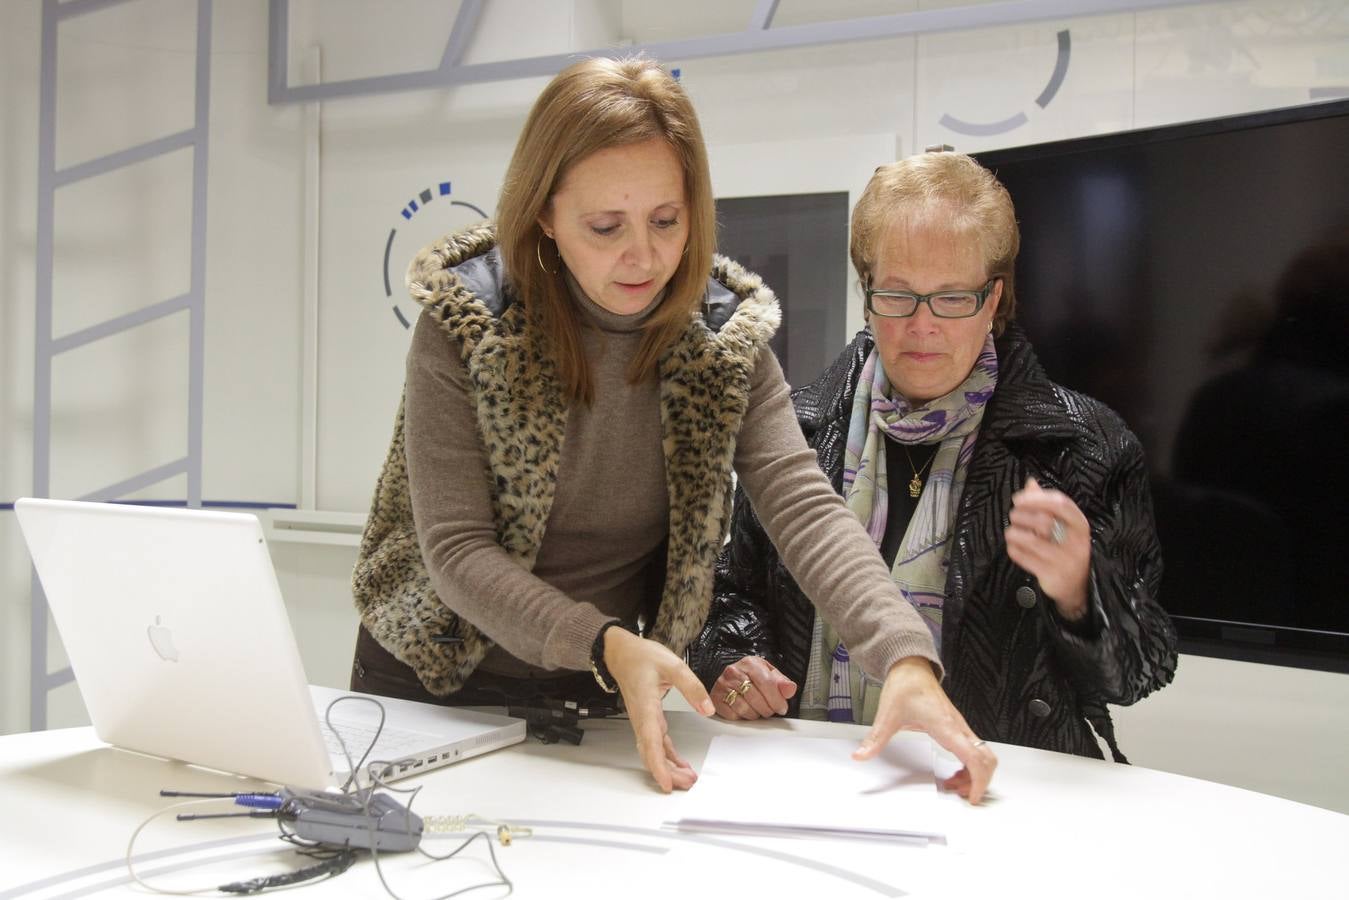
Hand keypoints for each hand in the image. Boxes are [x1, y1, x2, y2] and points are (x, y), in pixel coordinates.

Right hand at [603, 628, 714, 792]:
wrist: (622, 652)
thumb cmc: (641, 657)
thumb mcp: (671, 664)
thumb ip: (691, 686)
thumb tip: (707, 708)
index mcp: (646, 707)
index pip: (650, 742)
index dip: (658, 766)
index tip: (667, 783)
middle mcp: (642, 719)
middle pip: (652, 753)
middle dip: (668, 773)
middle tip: (687, 784)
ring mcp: (644, 721)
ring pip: (653, 751)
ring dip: (669, 767)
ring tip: (687, 779)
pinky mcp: (648, 719)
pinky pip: (657, 743)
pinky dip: (668, 756)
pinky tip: (680, 764)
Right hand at [711, 656, 797, 719]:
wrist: (731, 677)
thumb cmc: (752, 676)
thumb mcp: (769, 674)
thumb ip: (782, 683)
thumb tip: (790, 689)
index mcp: (750, 663)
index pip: (766, 683)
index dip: (777, 699)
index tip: (782, 708)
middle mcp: (733, 672)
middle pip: (756, 698)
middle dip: (767, 709)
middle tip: (770, 710)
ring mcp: (723, 685)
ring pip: (745, 709)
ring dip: (755, 714)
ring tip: (757, 709)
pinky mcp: (716, 699)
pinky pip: (733, 715)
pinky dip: (742, 717)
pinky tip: (745, 710)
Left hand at [853, 657, 996, 803]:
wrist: (911, 668)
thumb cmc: (905, 686)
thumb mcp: (888, 715)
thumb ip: (875, 739)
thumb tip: (861, 756)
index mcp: (946, 727)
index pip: (975, 758)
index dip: (979, 781)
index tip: (972, 798)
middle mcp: (958, 727)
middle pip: (987, 759)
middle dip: (980, 781)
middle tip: (962, 795)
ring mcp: (960, 727)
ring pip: (983, 754)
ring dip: (974, 774)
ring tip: (953, 785)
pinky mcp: (957, 726)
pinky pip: (974, 749)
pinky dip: (970, 764)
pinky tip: (953, 771)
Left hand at [1005, 476, 1090, 619]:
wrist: (1076, 585)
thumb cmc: (1065, 547)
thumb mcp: (1062, 524)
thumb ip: (1046, 503)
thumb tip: (1030, 483)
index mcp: (1080, 525)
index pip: (1060, 504)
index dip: (1036, 498)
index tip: (1018, 498)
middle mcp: (1076, 542)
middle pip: (1042, 520)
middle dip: (1020, 515)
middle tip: (1013, 516)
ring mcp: (1064, 560)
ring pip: (1029, 540)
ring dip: (1013, 533)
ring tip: (1012, 532)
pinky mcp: (1050, 575)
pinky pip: (1023, 557)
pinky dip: (1013, 549)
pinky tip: (1015, 547)